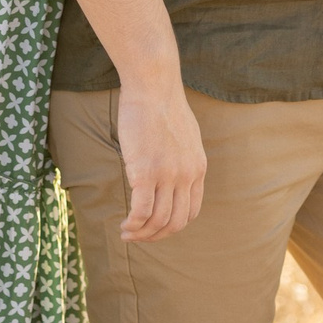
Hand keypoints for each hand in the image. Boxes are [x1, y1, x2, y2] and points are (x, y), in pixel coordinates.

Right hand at [115, 78, 206, 242]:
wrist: (153, 86)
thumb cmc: (162, 105)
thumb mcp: (185, 136)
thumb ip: (182, 158)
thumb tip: (169, 171)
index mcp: (198, 168)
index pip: (192, 212)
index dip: (173, 226)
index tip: (156, 226)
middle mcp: (187, 175)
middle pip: (176, 222)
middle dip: (156, 236)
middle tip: (139, 236)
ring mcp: (168, 175)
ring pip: (158, 220)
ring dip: (141, 234)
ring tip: (127, 233)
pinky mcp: (146, 171)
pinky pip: (141, 211)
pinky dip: (133, 224)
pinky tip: (124, 224)